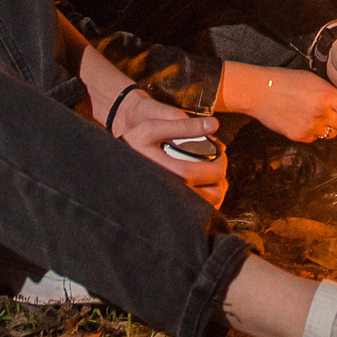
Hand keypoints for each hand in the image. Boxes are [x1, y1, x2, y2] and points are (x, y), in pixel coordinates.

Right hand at [109, 88, 228, 207]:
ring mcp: (169, 205)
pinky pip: (197, 211)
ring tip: (211, 173)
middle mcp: (169, 195)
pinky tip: (203, 184)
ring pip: (207, 205)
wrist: (116, 163)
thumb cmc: (134, 142)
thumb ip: (184, 125)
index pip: (205, 174)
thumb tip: (213, 124)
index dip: (219, 162)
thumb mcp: (152, 128)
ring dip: (216, 189)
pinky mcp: (169, 210)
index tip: (221, 152)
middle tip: (217, 161)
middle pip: (211, 194)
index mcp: (166, 174)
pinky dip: (206, 199)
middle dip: (220, 175)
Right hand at [216, 63, 336, 141]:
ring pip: (332, 133)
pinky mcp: (299, 136)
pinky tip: (304, 119)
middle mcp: (321, 112)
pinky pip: (315, 137)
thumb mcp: (315, 81)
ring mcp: (310, 126)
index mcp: (327, 95)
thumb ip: (332, 94)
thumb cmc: (288, 81)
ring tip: (319, 115)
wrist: (259, 91)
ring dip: (330, 127)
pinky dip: (314, 131)